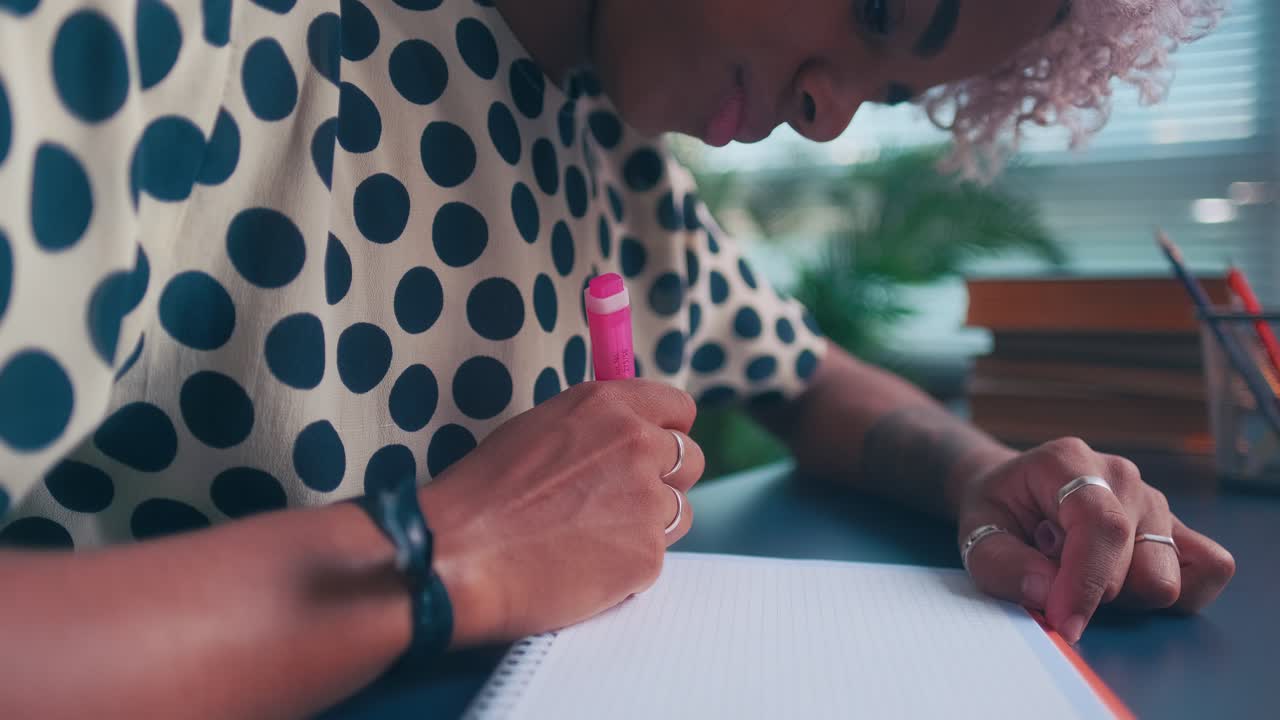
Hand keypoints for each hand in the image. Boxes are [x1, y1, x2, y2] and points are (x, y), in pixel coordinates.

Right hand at [419, 380, 703, 646]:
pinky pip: (655, 556)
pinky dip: (628, 564)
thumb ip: (595, 427)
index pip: (678, 408)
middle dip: (665, 478)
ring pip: (679, 511)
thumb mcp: (539, 429)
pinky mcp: (647, 554)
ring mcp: (648, 501)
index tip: (655, 448)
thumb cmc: (484, 493)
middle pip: (691, 459)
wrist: (460, 554)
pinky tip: (583, 565)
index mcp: (609, 406)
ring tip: (593, 536)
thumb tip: (624, 434)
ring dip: (648, 524)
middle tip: (621, 500)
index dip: (667, 431)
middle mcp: (637, 445)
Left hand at [957, 438, 1234, 642]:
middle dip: (1095, 594)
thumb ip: (1002, 564)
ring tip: (1084, 573)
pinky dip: (1173, 593)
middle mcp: (1121, 475)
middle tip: (1055, 582)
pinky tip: (1125, 581)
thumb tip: (1048, 593)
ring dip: (1125, 596)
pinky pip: (1209, 569)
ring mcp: (1154, 500)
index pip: (1101, 527)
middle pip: (1138, 562)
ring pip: (1167, 577)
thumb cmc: (999, 511)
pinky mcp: (1176, 527)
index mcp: (1069, 462)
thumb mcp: (974, 533)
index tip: (1063, 622)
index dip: (1086, 583)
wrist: (1013, 490)